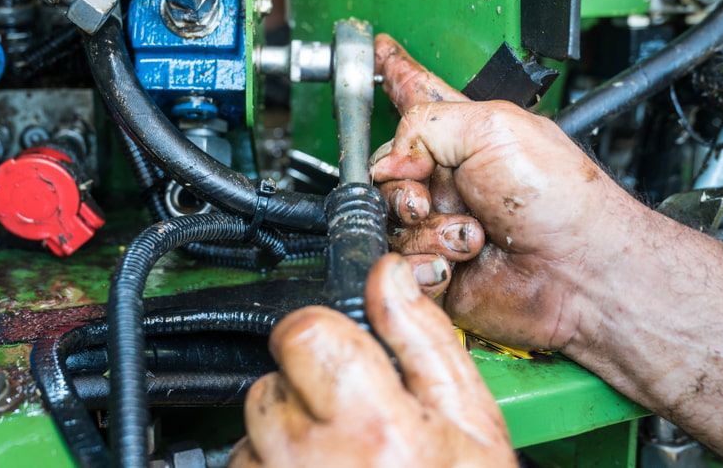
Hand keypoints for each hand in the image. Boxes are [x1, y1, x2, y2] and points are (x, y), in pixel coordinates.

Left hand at [230, 253, 515, 467]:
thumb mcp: (470, 426)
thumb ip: (423, 341)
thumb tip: (388, 275)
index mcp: (376, 427)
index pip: (302, 332)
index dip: (321, 336)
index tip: (340, 354)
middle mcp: (313, 464)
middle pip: (271, 382)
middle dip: (305, 392)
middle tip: (352, 426)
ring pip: (252, 431)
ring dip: (285, 440)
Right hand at [371, 35, 648, 349]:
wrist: (577, 269)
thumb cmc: (558, 198)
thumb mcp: (492, 129)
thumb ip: (424, 125)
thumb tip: (386, 162)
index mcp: (464, 133)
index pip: (415, 95)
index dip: (392, 74)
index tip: (376, 51)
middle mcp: (447, 177)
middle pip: (384, 170)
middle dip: (400, 186)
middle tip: (424, 195)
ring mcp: (440, 222)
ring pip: (389, 221)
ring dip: (427, 228)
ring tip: (469, 233)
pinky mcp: (437, 265)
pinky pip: (400, 262)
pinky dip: (426, 262)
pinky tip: (457, 260)